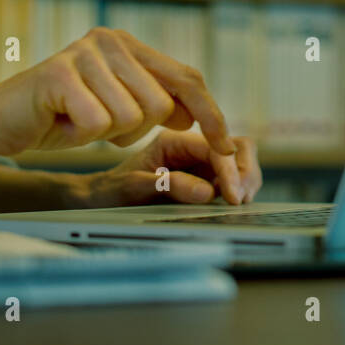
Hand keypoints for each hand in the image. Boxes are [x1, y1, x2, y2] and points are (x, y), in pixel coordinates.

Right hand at [0, 27, 234, 158]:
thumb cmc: (60, 117)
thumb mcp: (116, 109)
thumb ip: (153, 102)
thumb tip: (196, 114)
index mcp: (127, 45)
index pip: (186, 78)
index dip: (211, 113)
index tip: (227, 146)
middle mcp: (109, 40)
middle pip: (161, 106)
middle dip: (135, 131)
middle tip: (100, 125)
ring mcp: (83, 54)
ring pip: (130, 117)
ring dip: (105, 134)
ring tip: (76, 120)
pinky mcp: (58, 74)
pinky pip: (97, 124)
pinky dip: (79, 135)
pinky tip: (60, 121)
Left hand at [77, 129, 262, 207]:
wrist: (98, 199)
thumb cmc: (111, 192)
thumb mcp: (134, 189)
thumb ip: (170, 187)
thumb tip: (207, 192)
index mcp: (172, 141)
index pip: (214, 147)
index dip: (229, 170)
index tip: (232, 196)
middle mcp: (190, 146)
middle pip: (235, 146)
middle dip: (245, 171)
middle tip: (241, 199)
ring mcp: (199, 161)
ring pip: (239, 159)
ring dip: (246, 178)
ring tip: (240, 202)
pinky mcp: (204, 176)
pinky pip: (232, 176)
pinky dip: (240, 187)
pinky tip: (233, 203)